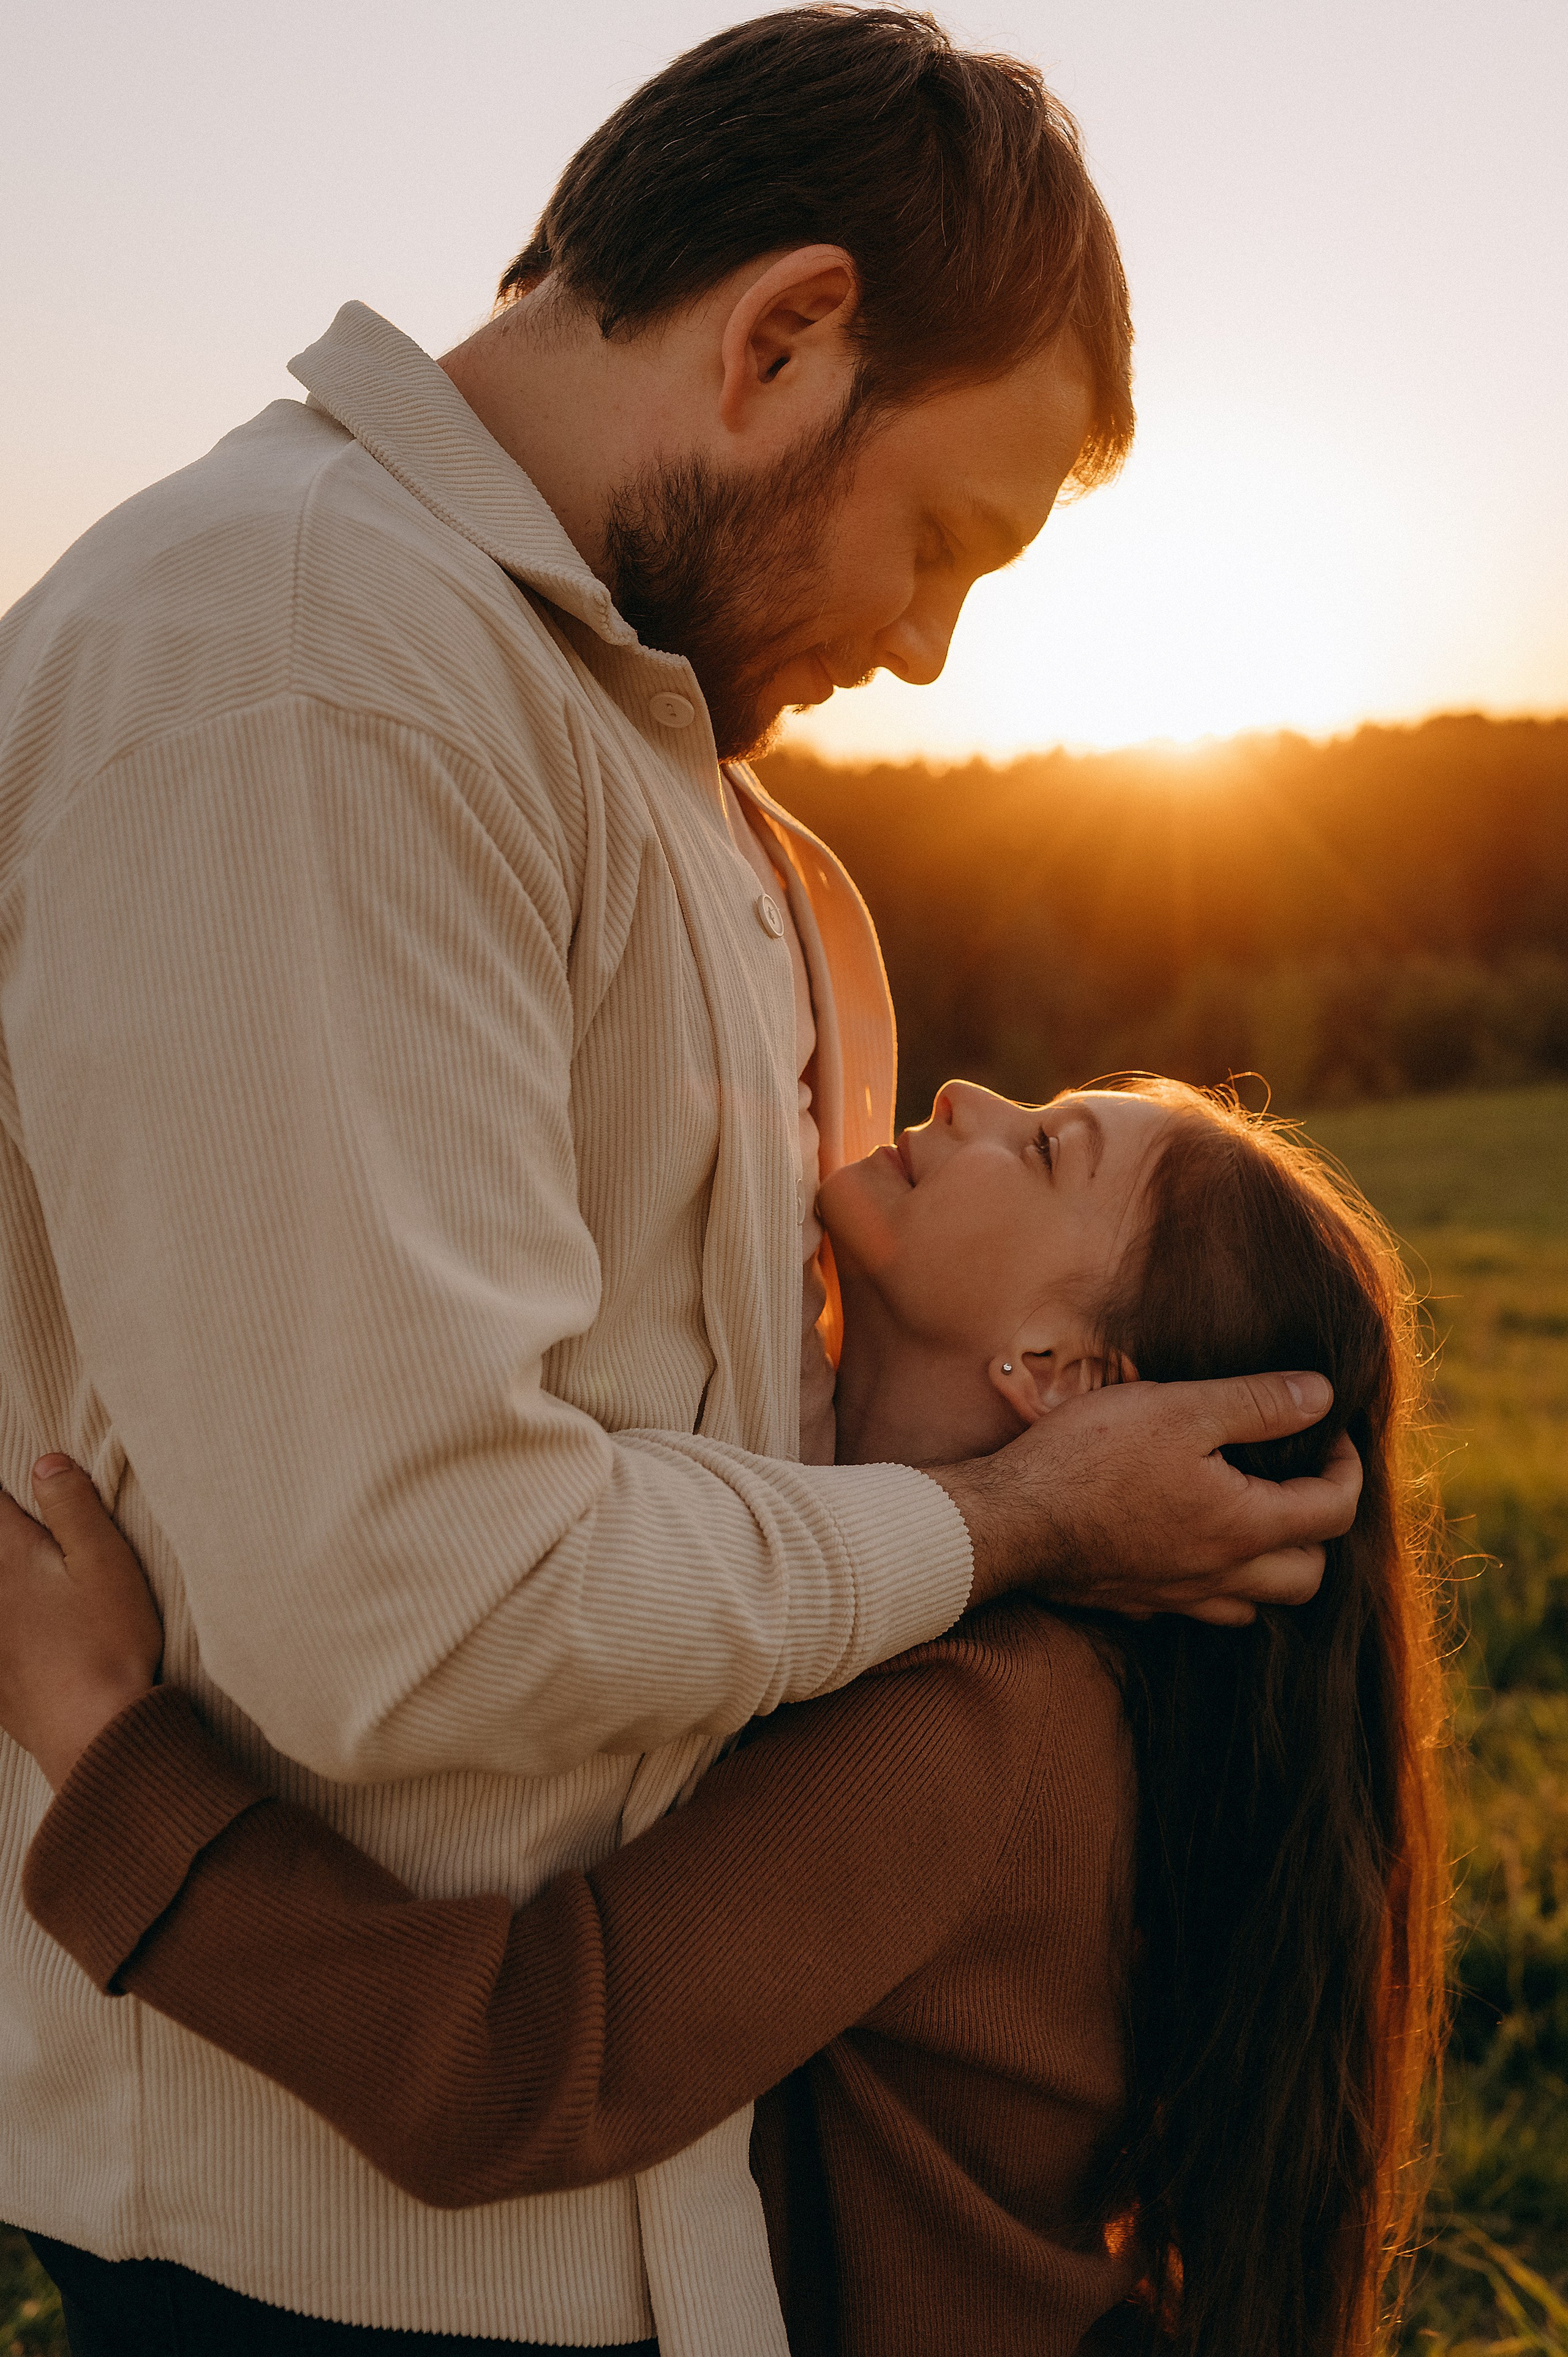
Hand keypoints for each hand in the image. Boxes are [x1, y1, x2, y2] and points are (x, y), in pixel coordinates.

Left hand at [0, 1457, 162, 1788]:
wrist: (92, 1731)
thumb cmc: (107, 1642)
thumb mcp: (104, 1561)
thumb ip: (73, 1506)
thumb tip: (46, 1463)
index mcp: (11, 1558)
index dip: (4, 1491)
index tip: (22, 1479)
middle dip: (7, 1536)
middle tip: (22, 1532)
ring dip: (11, 1583)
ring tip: (30, 1583)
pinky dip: (10, 1627)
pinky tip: (25, 1632)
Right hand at [932, 1373, 1361, 1625]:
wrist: (1010, 1519)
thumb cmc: (1091, 1458)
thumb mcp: (1181, 1408)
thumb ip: (1259, 1403)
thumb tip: (1322, 1395)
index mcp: (1244, 1527)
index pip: (1334, 1511)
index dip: (1346, 1467)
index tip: (1328, 1433)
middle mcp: (1221, 1576)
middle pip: (1310, 1576)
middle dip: (1319, 1528)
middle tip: (1296, 1479)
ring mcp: (1177, 1598)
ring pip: (1256, 1604)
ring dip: (1271, 1566)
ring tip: (1251, 1516)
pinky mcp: (1137, 1604)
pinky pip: (1199, 1609)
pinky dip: (1215, 1583)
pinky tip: (1189, 1543)